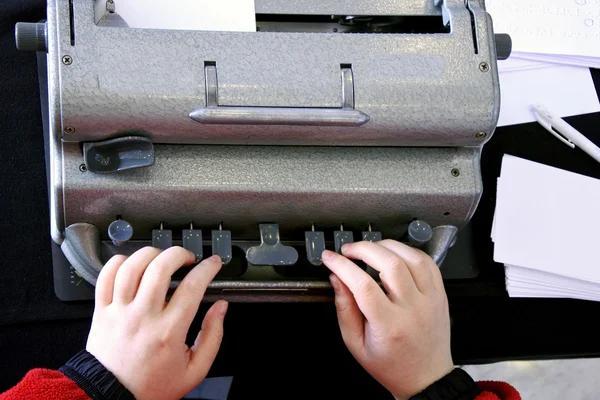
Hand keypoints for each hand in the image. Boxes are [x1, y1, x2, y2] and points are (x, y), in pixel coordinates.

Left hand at [86, 247, 227, 399]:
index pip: (192, 287)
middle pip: (160, 268)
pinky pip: (105, 276)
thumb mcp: (194, 370)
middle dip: (179, 253)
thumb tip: (221, 309)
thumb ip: (213, 337)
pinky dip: (119, 262)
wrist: (110, 398)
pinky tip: (132, 264)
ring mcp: (119, 312)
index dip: (207, 268)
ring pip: (132, 266)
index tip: (213, 264)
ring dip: (151, 254)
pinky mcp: (101, 311)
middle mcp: (142, 317)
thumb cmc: (150, 385)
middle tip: (187, 258)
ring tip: (161, 258)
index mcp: (168, 332)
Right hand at [322, 240, 452, 399]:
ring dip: (387, 246)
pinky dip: (409, 252)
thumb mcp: (356, 344)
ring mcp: (430, 300)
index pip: (363, 285)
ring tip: (371, 249)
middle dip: (364, 249)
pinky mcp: (439, 295)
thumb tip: (337, 279)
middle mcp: (413, 310)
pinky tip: (395, 254)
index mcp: (389, 326)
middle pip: (390, 264)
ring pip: (412, 258)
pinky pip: (428, 263)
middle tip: (349, 251)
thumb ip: (344, 310)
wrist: (425, 378)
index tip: (330, 258)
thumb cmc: (390, 365)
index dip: (343, 266)